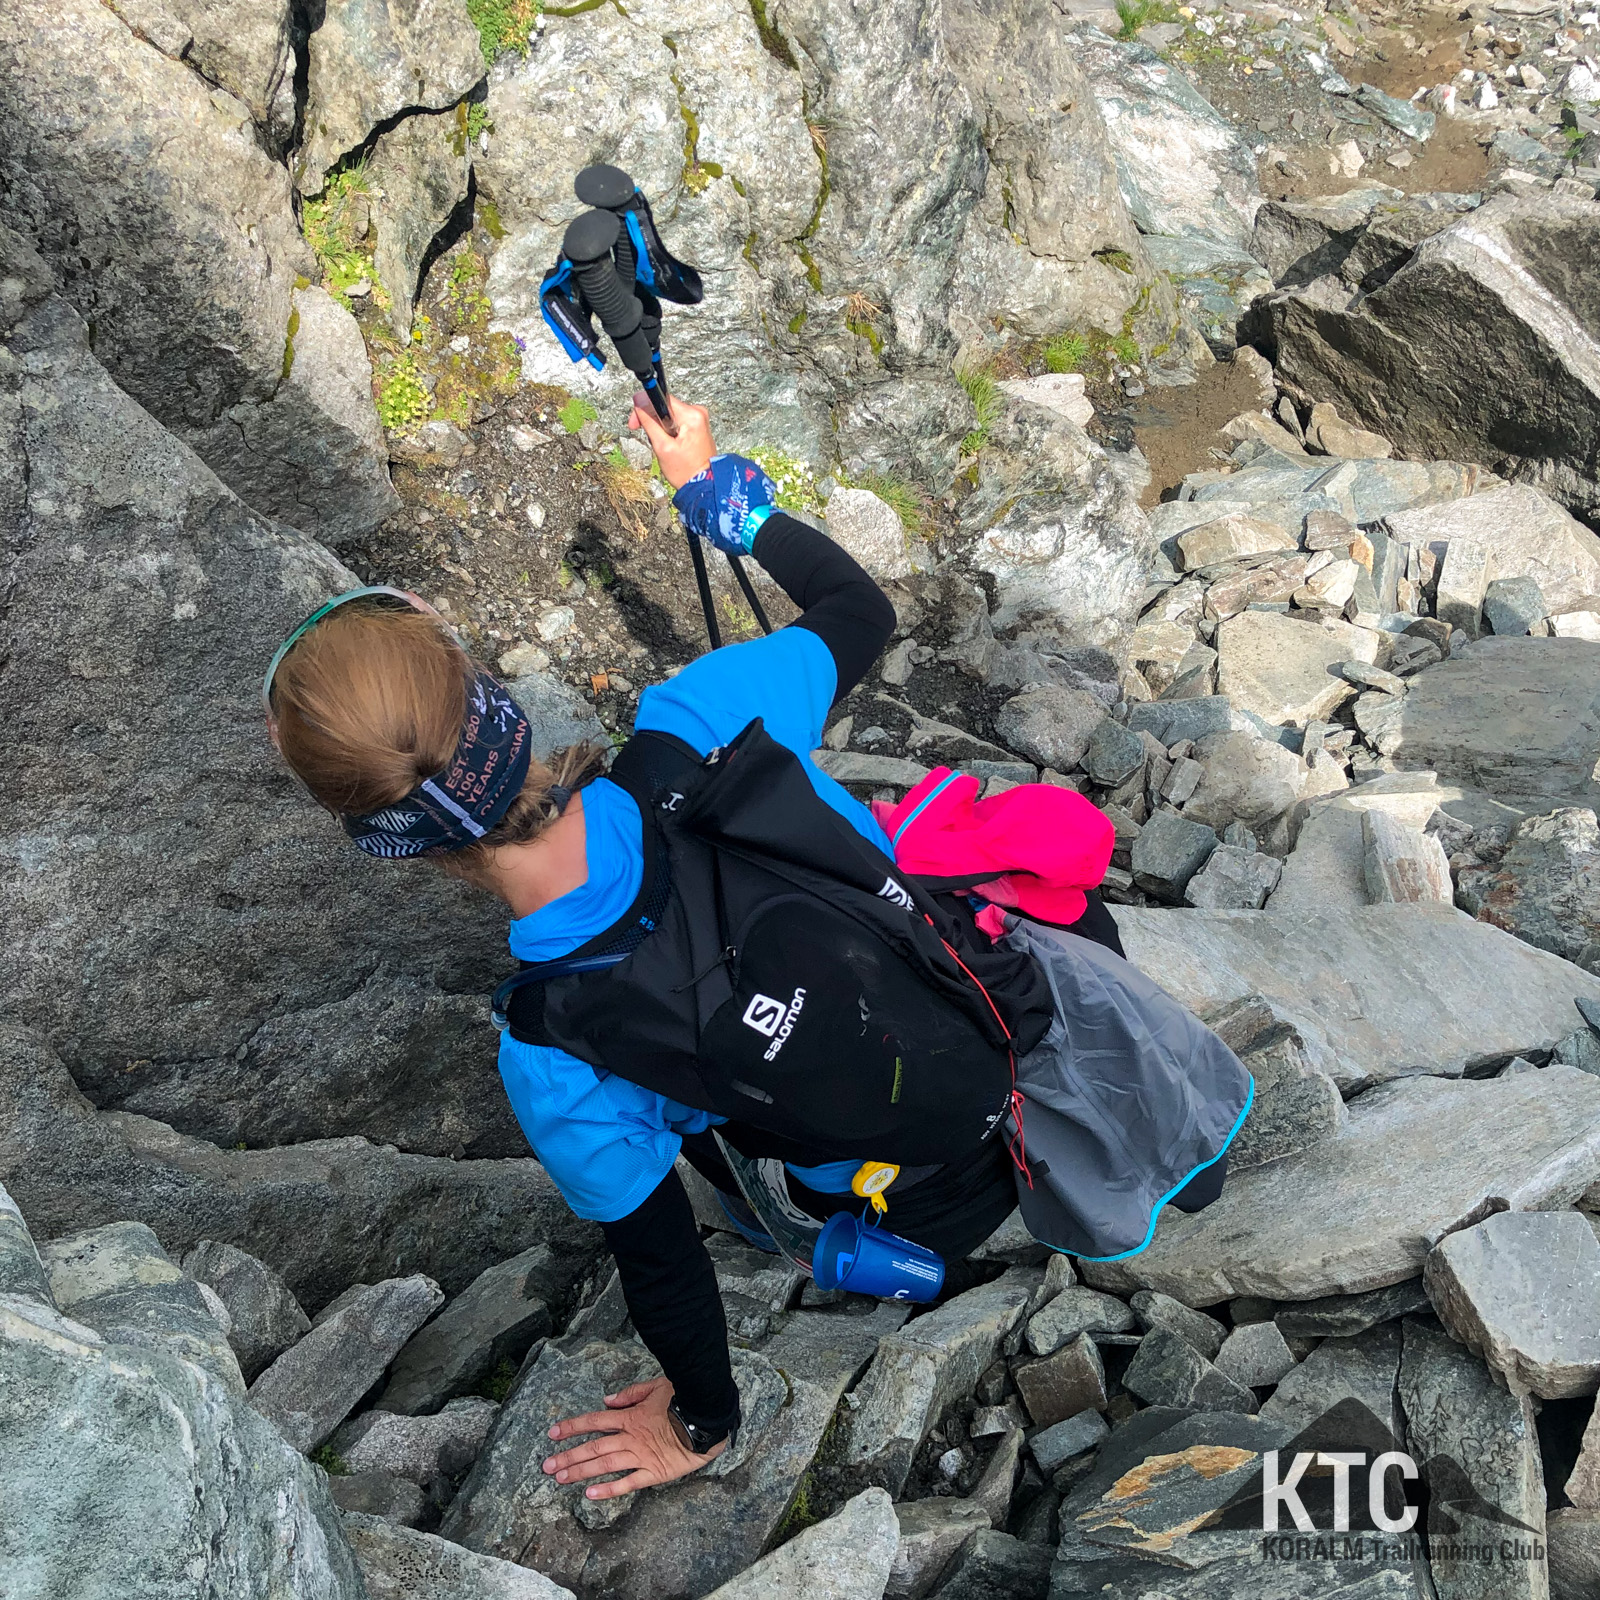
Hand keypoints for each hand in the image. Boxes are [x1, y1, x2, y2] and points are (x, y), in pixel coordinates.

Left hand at [542, 1376, 726, 1498]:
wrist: (706, 1420)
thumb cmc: (682, 1400)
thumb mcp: (657, 1386)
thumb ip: (630, 1393)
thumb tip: (607, 1401)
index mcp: (630, 1416)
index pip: (594, 1421)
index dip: (572, 1427)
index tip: (553, 1434)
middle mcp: (630, 1437)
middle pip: (593, 1447)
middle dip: (568, 1456)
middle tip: (547, 1467)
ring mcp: (640, 1456)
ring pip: (604, 1465)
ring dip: (580, 1472)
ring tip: (560, 1479)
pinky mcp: (653, 1473)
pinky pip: (627, 1483)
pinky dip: (609, 1490)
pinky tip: (590, 1494)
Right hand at [628, 393, 713, 488]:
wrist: (704, 486)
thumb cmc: (686, 472)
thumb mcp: (662, 447)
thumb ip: (649, 422)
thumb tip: (639, 400)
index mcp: (692, 415)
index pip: (660, 399)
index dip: (644, 408)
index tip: (636, 422)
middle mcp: (698, 412)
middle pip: (664, 406)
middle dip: (652, 421)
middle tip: (651, 441)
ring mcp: (699, 419)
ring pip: (669, 415)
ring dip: (660, 429)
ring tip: (664, 447)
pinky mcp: (698, 426)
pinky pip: (676, 422)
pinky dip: (669, 432)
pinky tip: (671, 445)